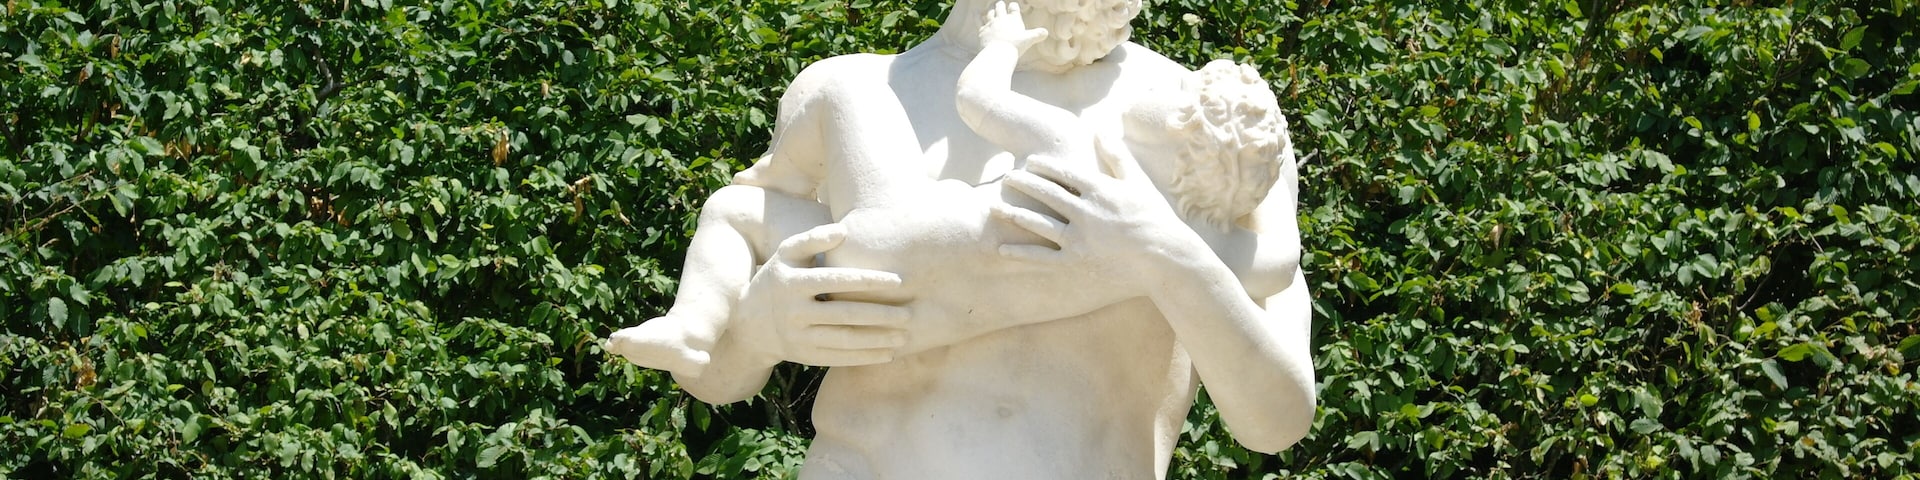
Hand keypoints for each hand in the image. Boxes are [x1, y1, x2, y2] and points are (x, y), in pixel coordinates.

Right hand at [729, 223, 912, 366]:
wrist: (749, 323)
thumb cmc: (778, 278)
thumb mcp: (786, 254)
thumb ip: (813, 238)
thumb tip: (843, 230)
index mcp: (793, 283)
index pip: (836, 281)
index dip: (868, 280)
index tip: (898, 281)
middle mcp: (795, 312)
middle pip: (844, 314)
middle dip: (879, 315)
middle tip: (909, 313)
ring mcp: (799, 337)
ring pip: (844, 340)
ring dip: (877, 339)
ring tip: (904, 336)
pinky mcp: (805, 356)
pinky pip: (839, 358)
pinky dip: (865, 357)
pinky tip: (888, 353)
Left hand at [979, 1, 1048, 50]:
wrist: (999, 53)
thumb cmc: (1015, 46)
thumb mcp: (1029, 40)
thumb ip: (1037, 35)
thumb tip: (1045, 32)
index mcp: (1013, 19)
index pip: (1013, 8)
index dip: (1013, 6)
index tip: (1013, 6)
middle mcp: (1001, 19)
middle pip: (1000, 7)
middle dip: (1000, 5)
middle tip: (1000, 3)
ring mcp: (991, 24)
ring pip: (990, 13)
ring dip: (991, 11)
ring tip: (992, 10)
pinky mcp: (982, 30)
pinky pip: (978, 20)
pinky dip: (977, 16)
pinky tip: (976, 12)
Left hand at [991, 138, 1208, 280]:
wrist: (1167, 258)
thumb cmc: (1155, 217)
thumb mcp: (1137, 182)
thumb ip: (1116, 156)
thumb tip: (1100, 129)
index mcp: (1101, 190)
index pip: (1063, 173)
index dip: (1043, 166)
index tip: (1029, 162)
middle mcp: (1086, 212)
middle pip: (1046, 193)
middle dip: (1023, 184)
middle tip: (1006, 177)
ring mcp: (1080, 239)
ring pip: (1038, 223)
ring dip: (1014, 213)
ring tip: (993, 206)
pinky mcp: (1077, 262)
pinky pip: (1043, 256)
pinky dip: (1021, 253)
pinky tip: (1001, 248)